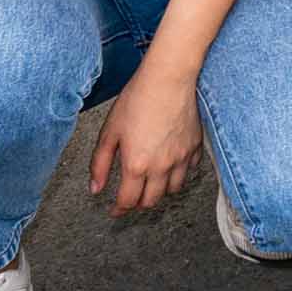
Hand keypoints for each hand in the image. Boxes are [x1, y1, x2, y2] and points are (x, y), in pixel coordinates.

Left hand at [88, 65, 206, 215]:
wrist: (169, 79)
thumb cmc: (137, 99)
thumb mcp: (109, 131)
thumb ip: (99, 163)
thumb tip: (95, 188)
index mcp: (136, 165)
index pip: (128, 201)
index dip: (118, 210)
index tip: (114, 211)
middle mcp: (161, 167)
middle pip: (151, 201)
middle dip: (138, 204)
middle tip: (131, 198)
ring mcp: (181, 158)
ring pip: (173, 190)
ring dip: (160, 192)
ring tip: (151, 184)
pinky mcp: (196, 147)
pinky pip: (190, 170)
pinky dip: (180, 174)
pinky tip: (171, 165)